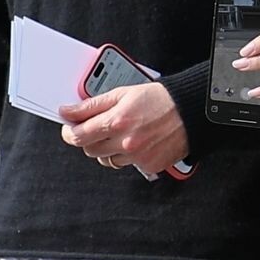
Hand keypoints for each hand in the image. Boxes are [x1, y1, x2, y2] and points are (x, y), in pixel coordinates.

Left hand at [57, 82, 188, 174]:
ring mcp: (137, 157)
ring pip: (107, 160)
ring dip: (108, 149)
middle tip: (99, 127)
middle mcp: (126, 142)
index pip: (78, 135)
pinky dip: (127, 155)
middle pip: (90, 150)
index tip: (70, 127)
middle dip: (90, 138)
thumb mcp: (122, 94)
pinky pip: (127, 165)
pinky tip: (137, 141)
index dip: (70, 132)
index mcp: (117, 121)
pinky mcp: (148, 166)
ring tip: (122, 133)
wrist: (191, 112)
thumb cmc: (160, 100)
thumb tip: (68, 112)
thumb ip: (91, 105)